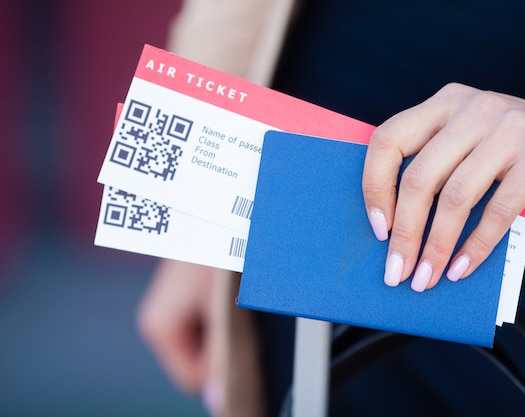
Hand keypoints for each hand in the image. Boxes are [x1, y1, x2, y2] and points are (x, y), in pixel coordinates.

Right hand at [137, 261, 263, 416]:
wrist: (218, 211)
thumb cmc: (217, 252)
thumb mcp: (222, 310)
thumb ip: (220, 355)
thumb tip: (216, 399)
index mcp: (159, 327)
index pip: (192, 378)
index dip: (219, 366)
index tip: (238, 337)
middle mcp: (160, 320)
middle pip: (198, 360)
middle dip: (221, 344)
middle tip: (236, 312)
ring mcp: (171, 308)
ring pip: (205, 341)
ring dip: (224, 326)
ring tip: (232, 296)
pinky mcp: (184, 296)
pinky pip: (207, 322)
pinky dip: (222, 313)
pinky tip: (229, 291)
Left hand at [362, 83, 524, 291]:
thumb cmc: (518, 155)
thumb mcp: (470, 146)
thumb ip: (437, 167)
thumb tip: (393, 229)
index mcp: (445, 104)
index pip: (388, 141)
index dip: (374, 188)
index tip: (377, 228)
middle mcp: (473, 108)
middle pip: (419, 177)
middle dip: (405, 233)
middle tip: (398, 269)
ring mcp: (510, 127)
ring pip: (456, 196)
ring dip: (437, 246)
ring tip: (428, 276)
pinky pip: (499, 210)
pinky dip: (477, 245)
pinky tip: (463, 267)